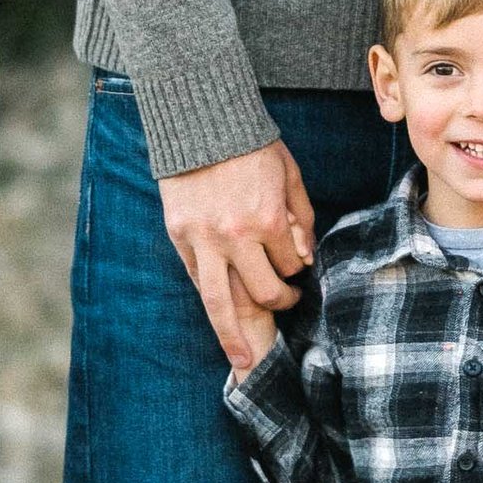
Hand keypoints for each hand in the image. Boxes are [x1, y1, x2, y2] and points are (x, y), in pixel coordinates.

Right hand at [160, 140, 318, 371]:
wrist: (201, 123)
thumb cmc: (252, 147)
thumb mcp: (290, 175)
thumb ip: (301, 218)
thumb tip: (303, 258)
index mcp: (267, 219)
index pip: (290, 265)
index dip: (297, 268)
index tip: (296, 265)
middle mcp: (235, 236)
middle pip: (262, 292)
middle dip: (280, 300)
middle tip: (287, 299)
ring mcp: (203, 239)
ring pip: (220, 302)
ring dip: (232, 336)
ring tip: (242, 360)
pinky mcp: (179, 236)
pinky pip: (197, 279)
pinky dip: (210, 300)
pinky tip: (219, 317)